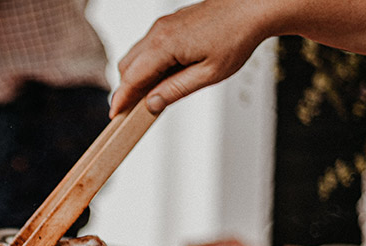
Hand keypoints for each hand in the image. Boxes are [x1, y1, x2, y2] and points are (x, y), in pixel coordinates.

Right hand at [110, 0, 265, 116]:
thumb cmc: (236, 36)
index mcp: (165, 44)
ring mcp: (162, 26)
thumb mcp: (209, 73)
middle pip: (127, 66)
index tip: (114, 115)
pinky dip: (146, 65)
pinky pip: (147, 47)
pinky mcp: (169, 24)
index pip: (132, 77)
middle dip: (126, 90)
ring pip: (135, 56)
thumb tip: (152, 104)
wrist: (252, 7)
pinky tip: (161, 77)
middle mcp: (158, 32)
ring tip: (149, 97)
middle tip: (131, 112)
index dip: (121, 99)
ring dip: (136, 77)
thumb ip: (176, 90)